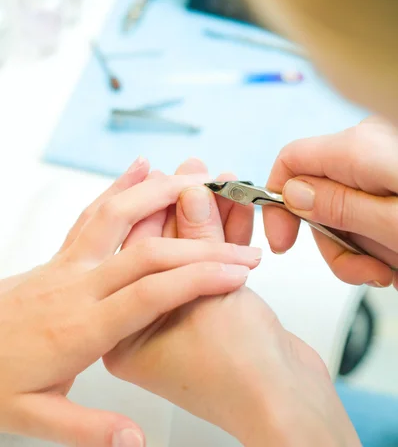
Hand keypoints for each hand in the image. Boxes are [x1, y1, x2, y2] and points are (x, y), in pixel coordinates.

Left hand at [0, 157, 259, 446]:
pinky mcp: (62, 254)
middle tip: (239, 236)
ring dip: (158, 194)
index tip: (237, 271)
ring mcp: (68, 264)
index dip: (197, 278)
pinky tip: (140, 170)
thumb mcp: (33, 417)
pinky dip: (119, 187)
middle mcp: (78, 287)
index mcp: (81, 329)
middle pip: (144, 251)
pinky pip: (93, 213)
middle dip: (198, 241)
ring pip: (116, 216)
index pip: (149, 294)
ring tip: (196, 179)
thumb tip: (134, 442)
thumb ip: (87, 430)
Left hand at [104, 159, 359, 446]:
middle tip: (195, 169)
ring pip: (179, 253)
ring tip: (219, 178)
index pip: (135, 262)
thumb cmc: (243, 382)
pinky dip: (219, 236)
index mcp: (116, 335)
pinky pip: (202, 264)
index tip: (185, 182)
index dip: (163, 214)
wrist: (287, 413)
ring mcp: (165, 319)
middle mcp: (133, 326)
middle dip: (176, 204)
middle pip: (151, 249)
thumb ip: (198, 247)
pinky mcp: (195, 311)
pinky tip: (232, 206)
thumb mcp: (212, 305)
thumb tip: (190, 196)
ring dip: (202, 214)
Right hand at [263, 116, 397, 287]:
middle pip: (318, 197)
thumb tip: (291, 195)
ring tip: (393, 269)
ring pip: (343, 211)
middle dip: (336, 243)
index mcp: (359, 148)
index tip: (283, 243)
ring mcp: (382, 161)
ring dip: (363, 250)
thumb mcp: (396, 222)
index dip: (277, 204)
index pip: (290, 161)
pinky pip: (367, 210)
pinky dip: (381, 240)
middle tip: (370, 270)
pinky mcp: (392, 175)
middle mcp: (367, 147)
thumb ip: (341, 207)